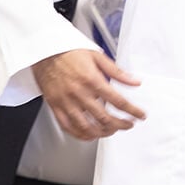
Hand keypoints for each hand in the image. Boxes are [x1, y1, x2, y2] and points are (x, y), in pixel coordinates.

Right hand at [31, 48, 145, 139]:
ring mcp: (66, 102)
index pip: (118, 101)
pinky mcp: (55, 106)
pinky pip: (68, 127)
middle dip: (120, 125)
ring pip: (86, 127)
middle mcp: (79, 93)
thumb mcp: (98, 56)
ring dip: (102, 133)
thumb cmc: (69, 51)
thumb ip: (117, 72)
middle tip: (128, 125)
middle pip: (104, 118)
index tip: (140, 115)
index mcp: (92, 80)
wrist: (45, 50)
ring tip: (111, 130)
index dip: (132, 111)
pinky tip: (89, 134)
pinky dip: (80, 135)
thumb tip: (134, 81)